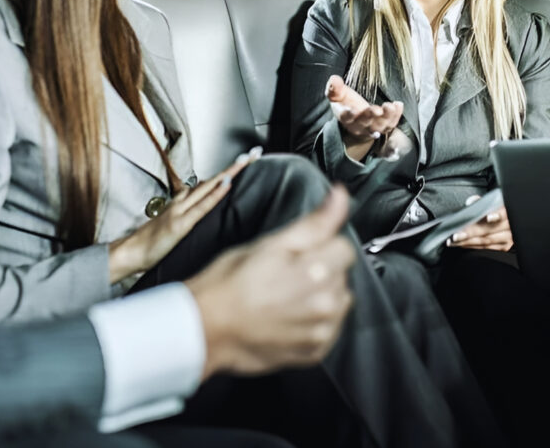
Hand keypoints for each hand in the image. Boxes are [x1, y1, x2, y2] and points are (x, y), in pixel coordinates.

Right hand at [108, 148, 259, 283]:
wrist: (128, 253)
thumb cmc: (149, 245)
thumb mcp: (171, 227)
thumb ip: (185, 217)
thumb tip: (201, 210)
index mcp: (181, 204)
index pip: (209, 184)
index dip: (227, 172)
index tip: (244, 162)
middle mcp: (182, 202)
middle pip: (213, 180)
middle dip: (234, 167)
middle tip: (253, 154)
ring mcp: (181, 211)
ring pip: (209, 187)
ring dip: (229, 173)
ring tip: (246, 161)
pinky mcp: (180, 224)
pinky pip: (202, 206)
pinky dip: (215, 194)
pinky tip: (227, 184)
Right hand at [186, 184, 355, 377]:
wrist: (205, 328)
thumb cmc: (230, 284)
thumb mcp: (270, 243)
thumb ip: (314, 222)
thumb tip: (340, 196)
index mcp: (318, 271)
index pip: (344, 247)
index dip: (321, 245)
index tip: (299, 253)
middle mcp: (326, 304)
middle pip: (342, 274)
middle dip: (321, 270)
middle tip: (285, 274)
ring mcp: (321, 331)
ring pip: (338, 301)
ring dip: (321, 296)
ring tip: (285, 297)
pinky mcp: (314, 352)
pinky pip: (329, 329)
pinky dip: (315, 322)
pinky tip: (288, 317)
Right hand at [325, 74, 402, 159]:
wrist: (356, 121)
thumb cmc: (346, 104)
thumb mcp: (337, 95)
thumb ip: (334, 88)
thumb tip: (334, 79)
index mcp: (346, 117)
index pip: (346, 117)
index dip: (348, 114)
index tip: (352, 110)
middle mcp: (359, 125)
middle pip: (365, 123)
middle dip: (370, 116)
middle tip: (377, 110)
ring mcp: (372, 127)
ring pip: (380, 126)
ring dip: (386, 117)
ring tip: (390, 106)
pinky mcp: (384, 127)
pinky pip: (391, 124)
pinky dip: (396, 116)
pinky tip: (398, 105)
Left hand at [447, 200, 513, 251]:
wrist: (508, 218)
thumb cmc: (496, 209)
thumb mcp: (491, 201)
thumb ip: (480, 201)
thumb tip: (471, 203)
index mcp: (508, 212)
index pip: (504, 213)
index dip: (497, 215)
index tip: (488, 217)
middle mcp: (510, 226)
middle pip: (489, 230)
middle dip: (470, 233)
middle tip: (456, 235)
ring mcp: (508, 238)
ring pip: (486, 241)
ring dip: (467, 242)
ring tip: (454, 241)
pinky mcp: (504, 246)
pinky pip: (486, 248)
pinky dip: (472, 246)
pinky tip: (461, 244)